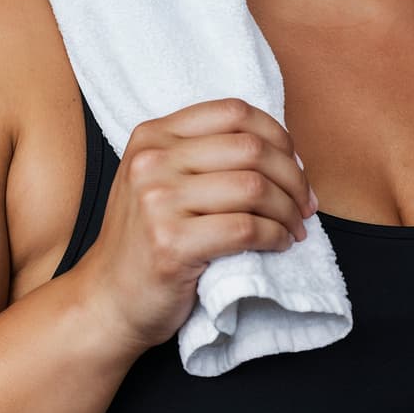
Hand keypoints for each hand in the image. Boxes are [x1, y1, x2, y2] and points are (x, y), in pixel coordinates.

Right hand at [69, 98, 315, 356]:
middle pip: (252, 149)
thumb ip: (205, 154)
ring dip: (288, 210)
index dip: (278, 136)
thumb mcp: (162, 180)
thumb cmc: (148, 240)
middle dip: (293, 177)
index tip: (294, 165)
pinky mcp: (171, 244)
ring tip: (295, 227)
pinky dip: (276, 237)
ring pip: (255, 188)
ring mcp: (157, 202)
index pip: (234, 112)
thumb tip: (284, 149)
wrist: (108, 300)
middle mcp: (151, 161)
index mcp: (152, 136)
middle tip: (305, 204)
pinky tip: (279, 244)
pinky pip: (247, 229)